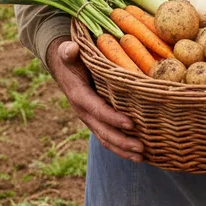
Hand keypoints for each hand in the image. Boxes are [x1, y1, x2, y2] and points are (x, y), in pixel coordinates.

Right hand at [46, 36, 143, 161]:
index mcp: (79, 95)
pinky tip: (137, 152)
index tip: (130, 123)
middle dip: (122, 141)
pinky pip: (108, 136)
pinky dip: (121, 146)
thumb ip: (68, 52)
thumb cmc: (71, 57)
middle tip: (141, 148)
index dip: (113, 118)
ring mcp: (90, 118)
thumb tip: (70, 49)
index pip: (97, 109)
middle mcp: (84, 111)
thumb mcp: (67, 52)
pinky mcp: (97, 119)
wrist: (63, 67)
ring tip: (142, 156)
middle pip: (103, 131)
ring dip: (123, 149)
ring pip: (106, 138)